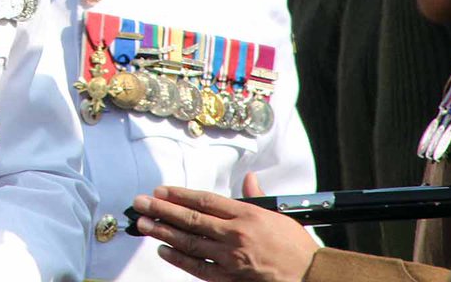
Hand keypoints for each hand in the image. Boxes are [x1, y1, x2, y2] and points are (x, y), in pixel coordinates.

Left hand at [132, 174, 318, 281]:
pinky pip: (198, 268)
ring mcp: (230, 258)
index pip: (204, 200)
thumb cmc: (295, 246)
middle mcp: (235, 234)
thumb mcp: (278, 213)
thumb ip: (257, 196)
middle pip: (190, 220)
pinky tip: (164, 250)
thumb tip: (248, 178)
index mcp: (247, 214)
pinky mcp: (229, 279)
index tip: (160, 190)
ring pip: (189, 243)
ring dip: (163, 232)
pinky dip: (179, 259)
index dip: (179, 195)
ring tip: (144, 225)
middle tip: (140, 203)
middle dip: (162, 210)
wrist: (310, 276)